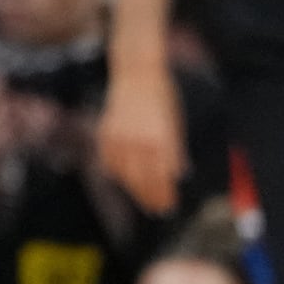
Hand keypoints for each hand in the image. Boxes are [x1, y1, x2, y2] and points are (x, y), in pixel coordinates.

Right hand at [96, 60, 185, 213]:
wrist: (136, 73)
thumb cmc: (161, 96)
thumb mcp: (174, 123)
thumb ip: (175, 150)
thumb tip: (178, 175)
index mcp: (160, 140)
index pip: (162, 178)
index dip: (165, 195)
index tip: (169, 206)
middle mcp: (138, 142)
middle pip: (143, 181)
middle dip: (150, 198)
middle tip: (157, 209)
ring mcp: (119, 139)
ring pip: (124, 175)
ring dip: (134, 189)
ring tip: (143, 198)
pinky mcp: (106, 134)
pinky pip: (110, 162)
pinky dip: (117, 172)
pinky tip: (125, 178)